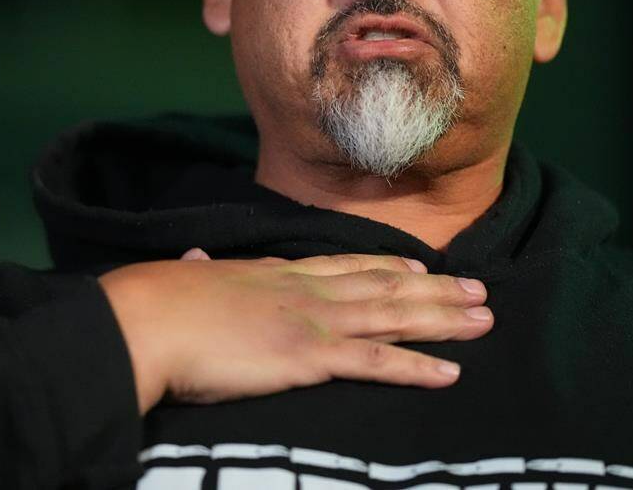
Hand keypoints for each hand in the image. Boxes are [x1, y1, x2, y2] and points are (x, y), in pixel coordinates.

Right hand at [98, 248, 491, 414]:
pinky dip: (417, 367)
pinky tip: (450, 372)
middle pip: (384, 286)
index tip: (422, 266)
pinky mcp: (310, 356)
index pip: (345, 265)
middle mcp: (305, 290)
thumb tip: (192, 261)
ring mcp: (313, 320)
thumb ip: (201, 272)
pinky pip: (377, 363)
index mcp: (276, 272)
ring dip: (443, 319)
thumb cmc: (158, 303)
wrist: (148, 320)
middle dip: (436, 290)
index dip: (389, 266)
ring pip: (394, 317)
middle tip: (479, 291)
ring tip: (484, 319)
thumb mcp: (187, 278)